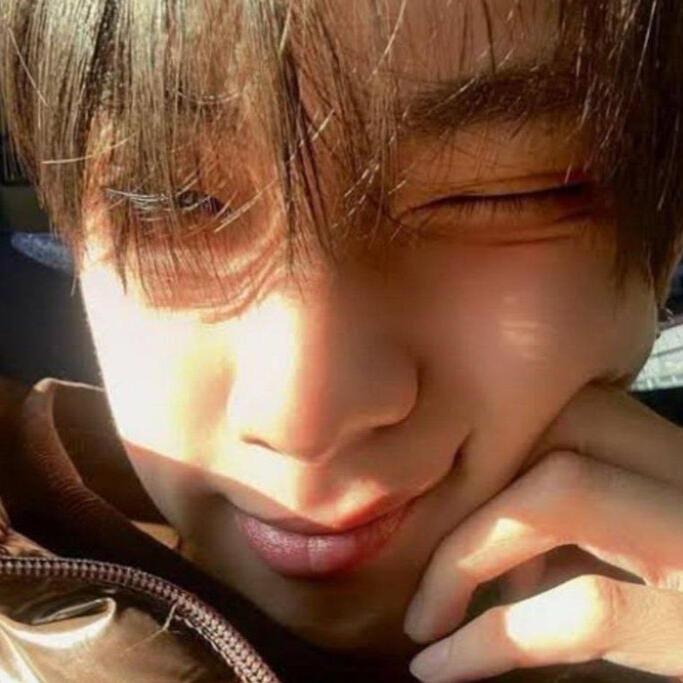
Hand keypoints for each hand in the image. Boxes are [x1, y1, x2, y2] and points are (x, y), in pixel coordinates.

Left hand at [403, 383, 682, 681]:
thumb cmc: (672, 593)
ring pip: (555, 491)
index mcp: (661, 452)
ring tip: (423, 619)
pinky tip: (440, 669)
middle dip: (461, 490)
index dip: (474, 447)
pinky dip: (487, 640)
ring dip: (462, 557)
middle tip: (414, 554)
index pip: (554, 404)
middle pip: (550, 426)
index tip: (424, 506)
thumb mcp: (624, 540)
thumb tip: (480, 549)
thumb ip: (567, 522)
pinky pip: (576, 609)